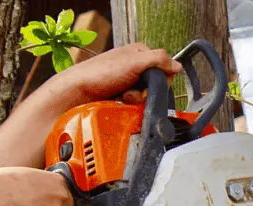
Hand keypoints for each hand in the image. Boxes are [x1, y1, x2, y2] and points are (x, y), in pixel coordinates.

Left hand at [34, 43, 182, 110]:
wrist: (75, 93)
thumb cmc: (98, 74)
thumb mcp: (133, 62)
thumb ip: (158, 61)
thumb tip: (177, 66)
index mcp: (139, 53)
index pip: (164, 68)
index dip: (158, 80)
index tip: (147, 84)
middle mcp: (134, 67)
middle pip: (155, 85)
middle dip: (144, 92)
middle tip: (130, 92)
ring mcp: (127, 82)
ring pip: (145, 97)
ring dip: (135, 101)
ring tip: (122, 98)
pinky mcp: (120, 96)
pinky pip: (134, 105)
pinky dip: (128, 106)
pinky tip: (119, 103)